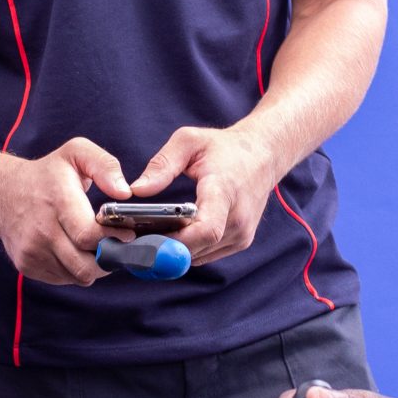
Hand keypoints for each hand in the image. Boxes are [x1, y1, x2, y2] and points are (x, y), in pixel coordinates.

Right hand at [0, 137, 128, 285]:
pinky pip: (64, 279)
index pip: (89, 236)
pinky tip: (75, 250)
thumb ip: (104, 165)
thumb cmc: (45, 174)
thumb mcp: (75, 152)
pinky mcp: (27, 265)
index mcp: (58, 202)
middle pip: (86, 265)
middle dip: (109, 259)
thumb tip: (124, 191)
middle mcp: (43, 231)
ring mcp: (33, 251)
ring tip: (96, 247)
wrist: (0, 192)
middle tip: (117, 246)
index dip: (113, 239)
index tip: (128, 234)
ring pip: (78, 276)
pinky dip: (75, 270)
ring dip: (93, 266)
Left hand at [131, 124, 279, 264]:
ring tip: (146, 239)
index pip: (207, 229)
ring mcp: (242, 233)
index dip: (177, 242)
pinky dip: (187, 250)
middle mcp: (237, 218)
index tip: (148, 240)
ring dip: (173, 252)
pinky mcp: (241, 241)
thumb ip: (162, 164)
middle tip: (132, 243)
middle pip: (197, 248)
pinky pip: (207, 255)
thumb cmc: (225, 147)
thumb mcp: (189, 141)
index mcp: (224, 191)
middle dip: (163, 249)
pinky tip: (169, 238)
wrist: (264, 154)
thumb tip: (137, 190)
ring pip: (199, 256)